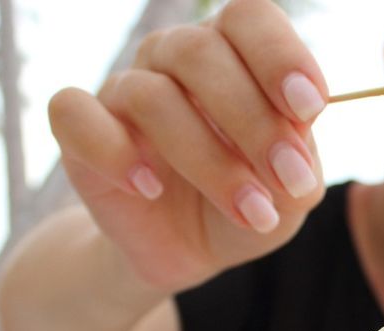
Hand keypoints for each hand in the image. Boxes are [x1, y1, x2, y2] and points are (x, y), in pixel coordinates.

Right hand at [47, 0, 328, 291]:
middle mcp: (175, 57)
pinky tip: (150, 189)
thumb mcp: (291, 192)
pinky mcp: (80, 133)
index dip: (279, 54)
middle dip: (254, 120)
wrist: (192, 254)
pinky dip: (114, 152)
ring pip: (151, 96)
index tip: (309, 108)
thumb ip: (300, 159)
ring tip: (251, 211)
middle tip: (288, 179)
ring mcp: (124, 91)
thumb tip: (295, 133)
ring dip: (209, 159)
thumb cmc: (249, 204)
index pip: (249, 17)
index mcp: (234, 52)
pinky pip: (74, 115)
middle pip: (202, 51)